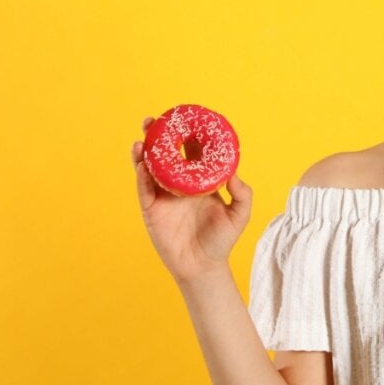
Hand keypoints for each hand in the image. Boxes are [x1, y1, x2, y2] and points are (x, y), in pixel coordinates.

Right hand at [131, 116, 252, 283]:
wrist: (202, 267)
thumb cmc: (222, 240)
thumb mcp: (239, 214)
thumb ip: (242, 193)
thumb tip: (233, 172)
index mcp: (200, 181)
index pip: (193, 152)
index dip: (189, 135)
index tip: (186, 117)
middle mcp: (180, 184)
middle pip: (167, 154)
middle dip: (160, 136)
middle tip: (155, 120)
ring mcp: (164, 195)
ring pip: (151, 168)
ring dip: (145, 151)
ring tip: (143, 135)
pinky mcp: (152, 209)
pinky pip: (145, 188)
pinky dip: (142, 174)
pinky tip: (142, 161)